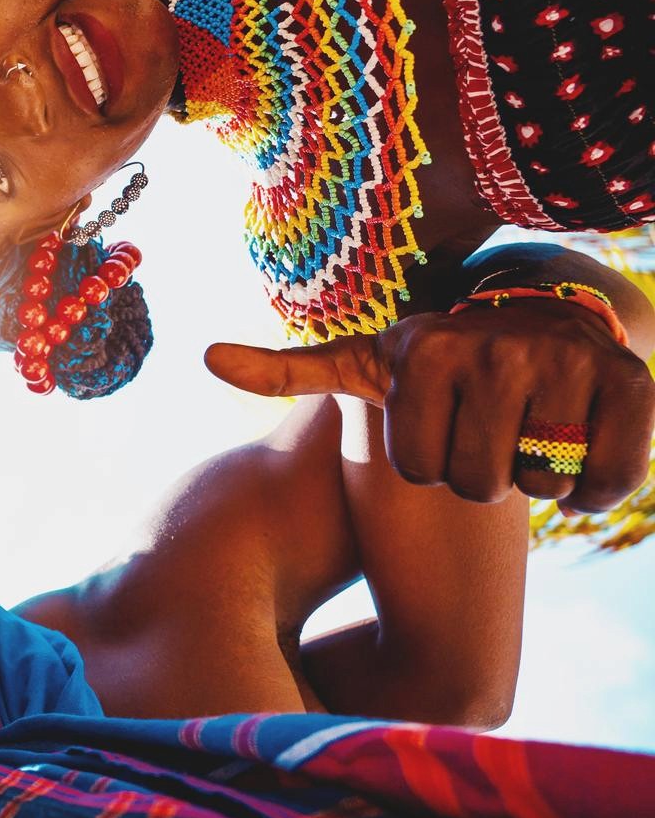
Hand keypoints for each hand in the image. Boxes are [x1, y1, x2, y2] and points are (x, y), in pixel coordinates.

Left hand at [206, 301, 654, 509]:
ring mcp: (569, 361)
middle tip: (483, 434)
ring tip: (525, 435)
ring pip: (539, 481)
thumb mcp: (362, 364)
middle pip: (478, 482)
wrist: (538, 327)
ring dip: (533, 477)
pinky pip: (605, 481)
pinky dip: (591, 489)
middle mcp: (499, 343)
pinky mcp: (632, 387)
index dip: (424, 466)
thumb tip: (205, 358)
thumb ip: (289, 370)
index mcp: (425, 347)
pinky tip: (575, 458)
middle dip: (478, 475)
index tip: (433, 428)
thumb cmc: (434, 366)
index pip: (419, 467)